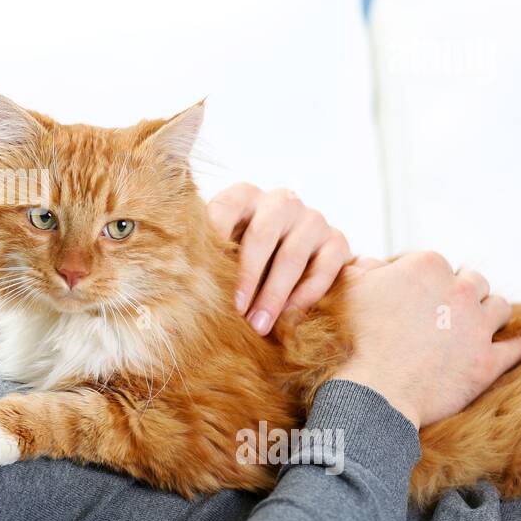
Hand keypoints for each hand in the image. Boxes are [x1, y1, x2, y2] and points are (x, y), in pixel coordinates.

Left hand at [207, 182, 353, 335]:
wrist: (292, 255)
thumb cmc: (243, 253)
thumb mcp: (223, 249)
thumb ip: (208, 257)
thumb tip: (184, 288)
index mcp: (243, 195)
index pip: (223, 210)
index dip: (214, 244)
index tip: (204, 279)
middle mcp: (279, 200)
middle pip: (262, 234)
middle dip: (247, 278)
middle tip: (237, 312)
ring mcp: (311, 218)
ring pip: (293, 255)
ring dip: (274, 295)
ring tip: (259, 325)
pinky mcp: (337, 239)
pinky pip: (324, 268)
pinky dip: (305, 295)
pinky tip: (289, 317)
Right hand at [330, 253, 520, 429]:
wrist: (375, 391)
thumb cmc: (356, 338)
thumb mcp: (349, 291)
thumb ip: (362, 269)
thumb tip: (370, 263)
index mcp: (428, 267)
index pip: (439, 264)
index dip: (428, 281)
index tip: (419, 295)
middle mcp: (460, 290)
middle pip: (474, 282)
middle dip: (462, 293)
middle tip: (447, 310)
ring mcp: (478, 326)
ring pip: (499, 308)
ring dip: (489, 314)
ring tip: (475, 326)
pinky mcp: (489, 361)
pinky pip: (515, 348)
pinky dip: (513, 347)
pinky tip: (509, 348)